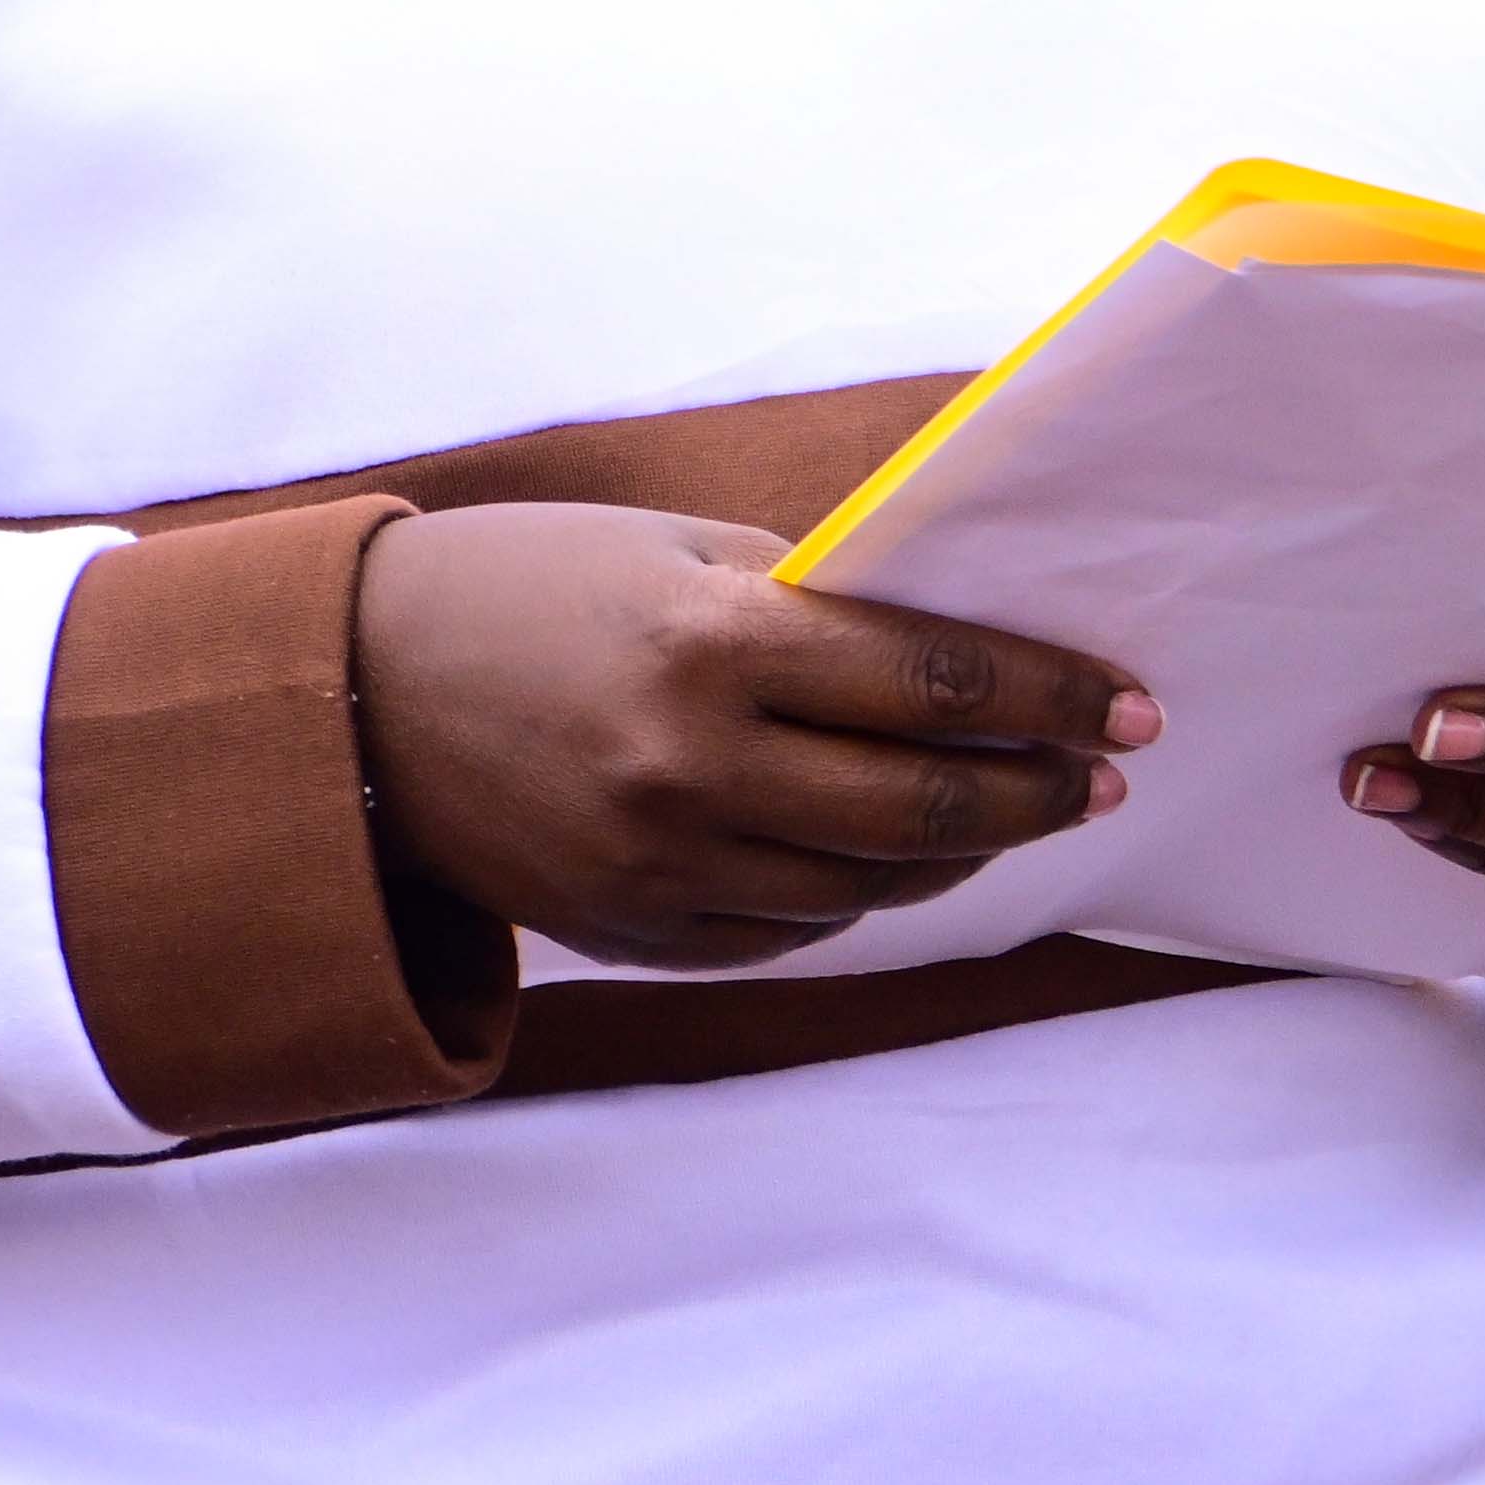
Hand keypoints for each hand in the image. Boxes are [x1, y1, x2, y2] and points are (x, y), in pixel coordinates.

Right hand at [350, 503, 1153, 974]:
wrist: (354, 694)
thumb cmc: (527, 588)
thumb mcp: (669, 553)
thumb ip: (809, 600)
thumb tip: (956, 643)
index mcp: (710, 644)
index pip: (931, 680)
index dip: (1051, 695)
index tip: (1130, 704)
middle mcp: (693, 767)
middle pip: (924, 803)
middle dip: (1040, 789)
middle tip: (1104, 774)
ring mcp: (663, 865)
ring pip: (871, 884)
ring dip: (964, 849)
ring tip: (1016, 813)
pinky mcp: (634, 931)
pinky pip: (790, 932)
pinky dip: (860, 896)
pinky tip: (896, 857)